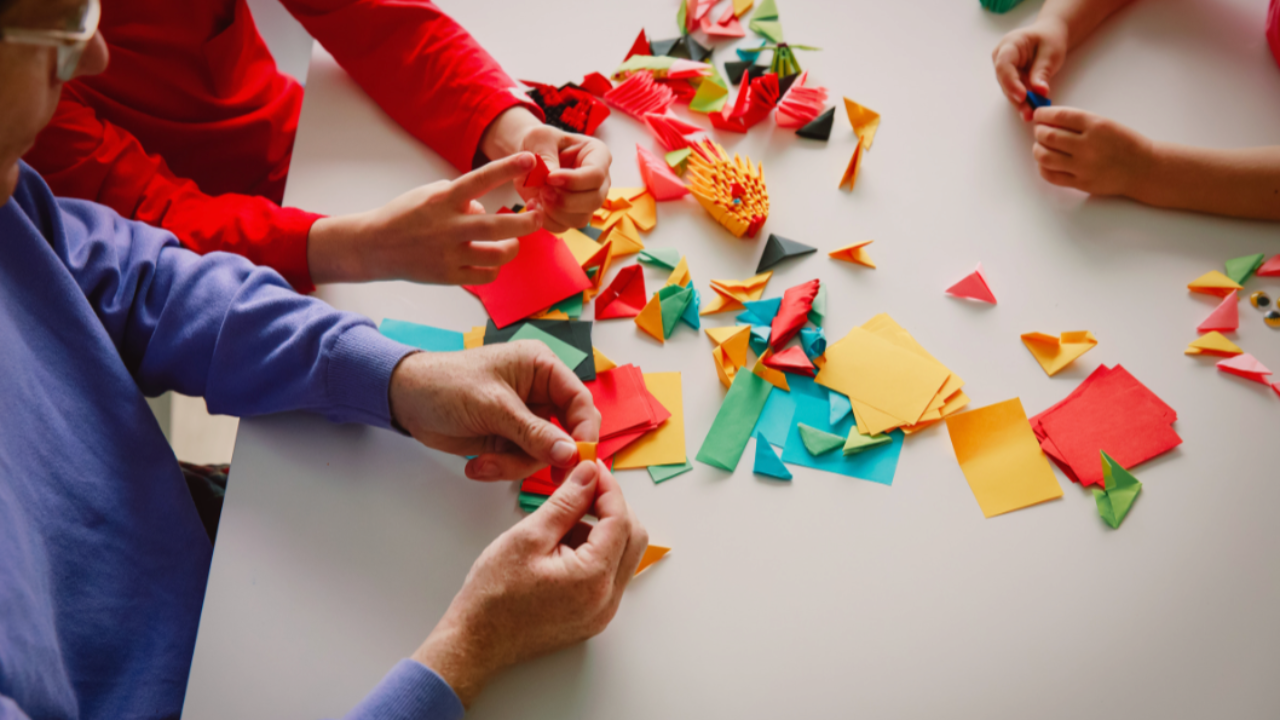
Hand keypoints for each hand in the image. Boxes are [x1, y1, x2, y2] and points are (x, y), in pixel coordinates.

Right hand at [307, 153, 544, 285]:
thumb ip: (460, 197)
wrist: (375, 246)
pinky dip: (494, 268)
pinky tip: (491, 261)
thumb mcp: (429, 194)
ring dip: (513, 248)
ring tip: (513, 242)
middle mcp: (448, 226)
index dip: (507, 168)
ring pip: (496, 255)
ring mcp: (448, 254)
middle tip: (539, 216)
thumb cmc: (405, 216)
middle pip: (497, 226)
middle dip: (526, 221)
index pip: (481, 179)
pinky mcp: (448, 276)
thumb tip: (484, 208)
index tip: (530, 159)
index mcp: (443, 199)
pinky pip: (485, 275)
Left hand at [388, 341, 601, 480]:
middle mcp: (539, 392)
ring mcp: (525, 418)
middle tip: (542, 476)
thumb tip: (570, 453)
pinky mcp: (509, 438)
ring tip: (485, 463)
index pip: (579, 400)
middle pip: (566, 432)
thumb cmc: (446, 384)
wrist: (405, 400)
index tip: (579, 459)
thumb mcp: (493, 406)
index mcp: (541, 367)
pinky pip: (521, 461)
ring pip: (542, 453)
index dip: (584, 431)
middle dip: (544, 454)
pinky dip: (502, 468)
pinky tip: (478, 465)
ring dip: (515, 465)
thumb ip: (533, 431)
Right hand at [412, 460, 647, 706]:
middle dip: (612, 508)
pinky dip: (595, 553)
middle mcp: (607, 600)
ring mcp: (602, 612)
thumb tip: (589, 474)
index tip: (591, 470)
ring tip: (562, 521)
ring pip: (622, 556)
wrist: (475, 641)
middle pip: (632, 538)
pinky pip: (608, 576)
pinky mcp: (592, 617)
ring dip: (603, 530)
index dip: (608, 489)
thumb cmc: (494, 595)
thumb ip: (566, 502)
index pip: (620, 520)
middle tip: (583, 489)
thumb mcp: (529, 536)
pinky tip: (562, 545)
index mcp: (594, 578)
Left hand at [481, 107, 611, 233]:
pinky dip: (546, 220)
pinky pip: (563, 227)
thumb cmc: (539, 142)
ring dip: (555, 212)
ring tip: (538, 196)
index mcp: (598, 156)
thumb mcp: (540, 138)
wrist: (529, 158)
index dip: (573, 181)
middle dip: (566, 200)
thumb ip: (546, 154)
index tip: (550, 177)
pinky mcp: (571, 215)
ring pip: (581, 219)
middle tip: (543, 190)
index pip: (596, 175)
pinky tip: (534, 204)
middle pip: (594, 200)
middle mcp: (598, 181)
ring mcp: (587, 201)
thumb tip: (550, 176)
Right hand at [992, 18, 1068, 120]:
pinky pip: (1016, 92)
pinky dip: (1025, 101)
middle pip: (1005, 81)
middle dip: (1017, 98)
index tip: (1022, 96)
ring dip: (1021, 103)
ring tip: (1031, 114)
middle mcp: (1001, 58)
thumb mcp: (1050, 52)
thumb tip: (1039, 91)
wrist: (1049, 35)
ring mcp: (1005, 71)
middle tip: (1029, 112)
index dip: (1011, 82)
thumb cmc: (1050, 38)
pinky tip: (1032, 110)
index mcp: (1009, 45)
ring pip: (1009, 90)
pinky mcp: (1011, 80)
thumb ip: (1042, 71)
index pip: (1003, 66)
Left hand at [1031, 106, 1154, 196]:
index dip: (1043, 114)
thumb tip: (1048, 120)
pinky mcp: (1081, 183)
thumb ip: (1079, 122)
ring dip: (1037, 149)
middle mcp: (1088, 145)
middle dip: (1039, 131)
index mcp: (1096, 125)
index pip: (1060, 116)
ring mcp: (1083, 166)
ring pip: (1045, 156)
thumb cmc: (1123, 143)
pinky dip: (1043, 167)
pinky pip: (1051, 176)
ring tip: (1041, 146)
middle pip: (1048, 136)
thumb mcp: (1105, 124)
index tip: (1038, 115)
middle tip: (1039, 131)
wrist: (1143, 168)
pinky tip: (1046, 162)